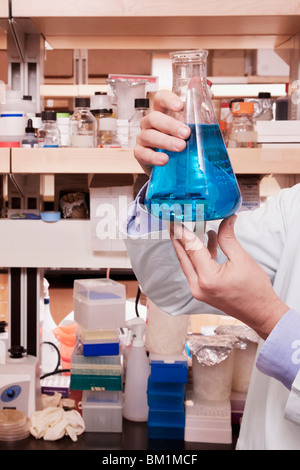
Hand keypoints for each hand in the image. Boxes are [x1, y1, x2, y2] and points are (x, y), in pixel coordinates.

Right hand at [134, 90, 190, 174]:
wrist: (171, 164)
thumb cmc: (178, 140)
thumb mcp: (189, 124)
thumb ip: (193, 105)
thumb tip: (197, 80)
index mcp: (162, 112)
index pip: (160, 98)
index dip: (168, 100)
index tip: (180, 106)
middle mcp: (150, 123)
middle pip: (154, 118)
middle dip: (170, 125)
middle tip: (186, 133)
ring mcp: (143, 138)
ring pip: (149, 135)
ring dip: (166, 141)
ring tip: (180, 147)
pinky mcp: (140, 154)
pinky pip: (143, 154)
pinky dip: (154, 157)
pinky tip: (164, 160)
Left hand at [170, 216, 288, 338]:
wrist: (260, 313)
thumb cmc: (255, 291)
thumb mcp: (242, 259)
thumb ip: (228, 238)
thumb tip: (225, 221)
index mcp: (208, 278)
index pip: (191, 249)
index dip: (183, 232)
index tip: (175, 220)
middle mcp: (198, 286)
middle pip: (183, 256)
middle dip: (178, 237)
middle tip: (173, 221)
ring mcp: (198, 290)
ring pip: (188, 263)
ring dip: (188, 245)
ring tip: (190, 227)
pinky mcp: (201, 291)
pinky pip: (195, 269)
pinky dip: (198, 255)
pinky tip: (207, 241)